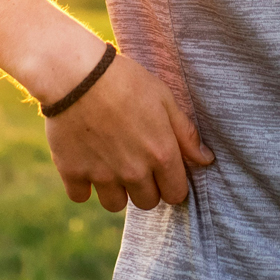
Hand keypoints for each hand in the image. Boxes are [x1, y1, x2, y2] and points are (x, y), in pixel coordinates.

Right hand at [45, 53, 214, 212]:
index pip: (175, 194)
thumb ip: (185, 133)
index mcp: (161, 154)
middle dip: (144, 187)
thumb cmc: (125, 81)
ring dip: (114, 189)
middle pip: (147, 202)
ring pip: (115, 204)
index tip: (160, 169)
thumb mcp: (163, 98)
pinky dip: (82, 183)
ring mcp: (102, 175)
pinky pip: (81, 196)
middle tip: (133, 160)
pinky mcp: (72, 173)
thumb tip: (206, 160)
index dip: (170, 183)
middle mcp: (134, 171)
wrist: (76, 74)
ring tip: (108, 161)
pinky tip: (84, 160)